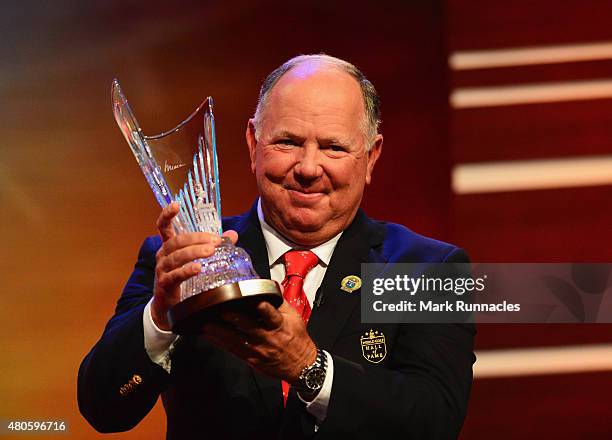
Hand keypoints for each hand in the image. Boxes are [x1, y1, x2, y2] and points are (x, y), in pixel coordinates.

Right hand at [152, 202, 237, 330]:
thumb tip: (233, 234)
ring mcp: (162, 269)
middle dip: (197, 238)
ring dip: (194, 252)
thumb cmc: (182, 279)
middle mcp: (162, 255)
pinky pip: (175, 275)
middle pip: (177, 241)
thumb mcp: (196, 259)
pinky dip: (187, 270)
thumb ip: (213, 245)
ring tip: (210, 251)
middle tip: (216, 241)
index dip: (167, 214)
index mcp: (169, 246)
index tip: (175, 204)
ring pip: (176, 256)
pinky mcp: (164, 284)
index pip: (164, 227)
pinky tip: (198, 268)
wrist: (168, 306)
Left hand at [201, 301, 316, 382]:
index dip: (264, 309)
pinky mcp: (251, 358)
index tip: (256, 302)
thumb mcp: (294, 318)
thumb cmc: (297, 339)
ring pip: (237, 339)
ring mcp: (258, 349)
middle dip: (234, 318)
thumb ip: (281, 302)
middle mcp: (267, 337)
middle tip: (221, 310)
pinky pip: (233, 350)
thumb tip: (274, 287)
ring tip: (207, 325)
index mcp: (279, 325)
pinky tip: (210, 337)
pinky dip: (220, 343)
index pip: (272, 316)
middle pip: (249, 327)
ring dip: (221, 332)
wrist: (300, 365)